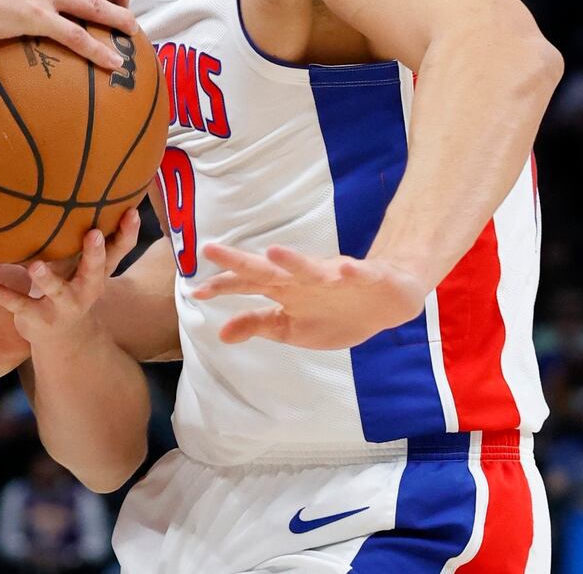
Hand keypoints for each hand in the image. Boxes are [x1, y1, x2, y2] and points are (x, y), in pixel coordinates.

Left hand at [0, 210, 140, 349]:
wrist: (61, 337)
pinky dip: (8, 297)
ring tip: (35, 266)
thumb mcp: (82, 263)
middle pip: (95, 271)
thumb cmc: (72, 283)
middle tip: (94, 233)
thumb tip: (86, 184)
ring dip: (47, 279)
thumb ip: (86, 236)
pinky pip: (23, 306)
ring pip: (58, 291)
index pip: (119, 250)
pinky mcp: (39, 319)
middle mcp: (87, 289)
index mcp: (99, 271)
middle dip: (95, 253)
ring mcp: (64, 305)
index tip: (132, 212)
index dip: (128, 232)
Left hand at [191, 244, 428, 348]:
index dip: (223, 286)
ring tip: (273, 251)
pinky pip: (360, 274)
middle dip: (241, 261)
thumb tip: (220, 333)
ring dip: (294, 260)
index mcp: (287, 290)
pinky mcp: (367, 277)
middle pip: (269, 269)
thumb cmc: (334, 312)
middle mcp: (305, 278)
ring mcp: (336, 276)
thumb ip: (259, 325)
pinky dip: (354, 271)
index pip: (249, 284)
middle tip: (211, 249)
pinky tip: (346, 268)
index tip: (195, 291)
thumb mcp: (292, 328)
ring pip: (311, 267)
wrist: (387, 301)